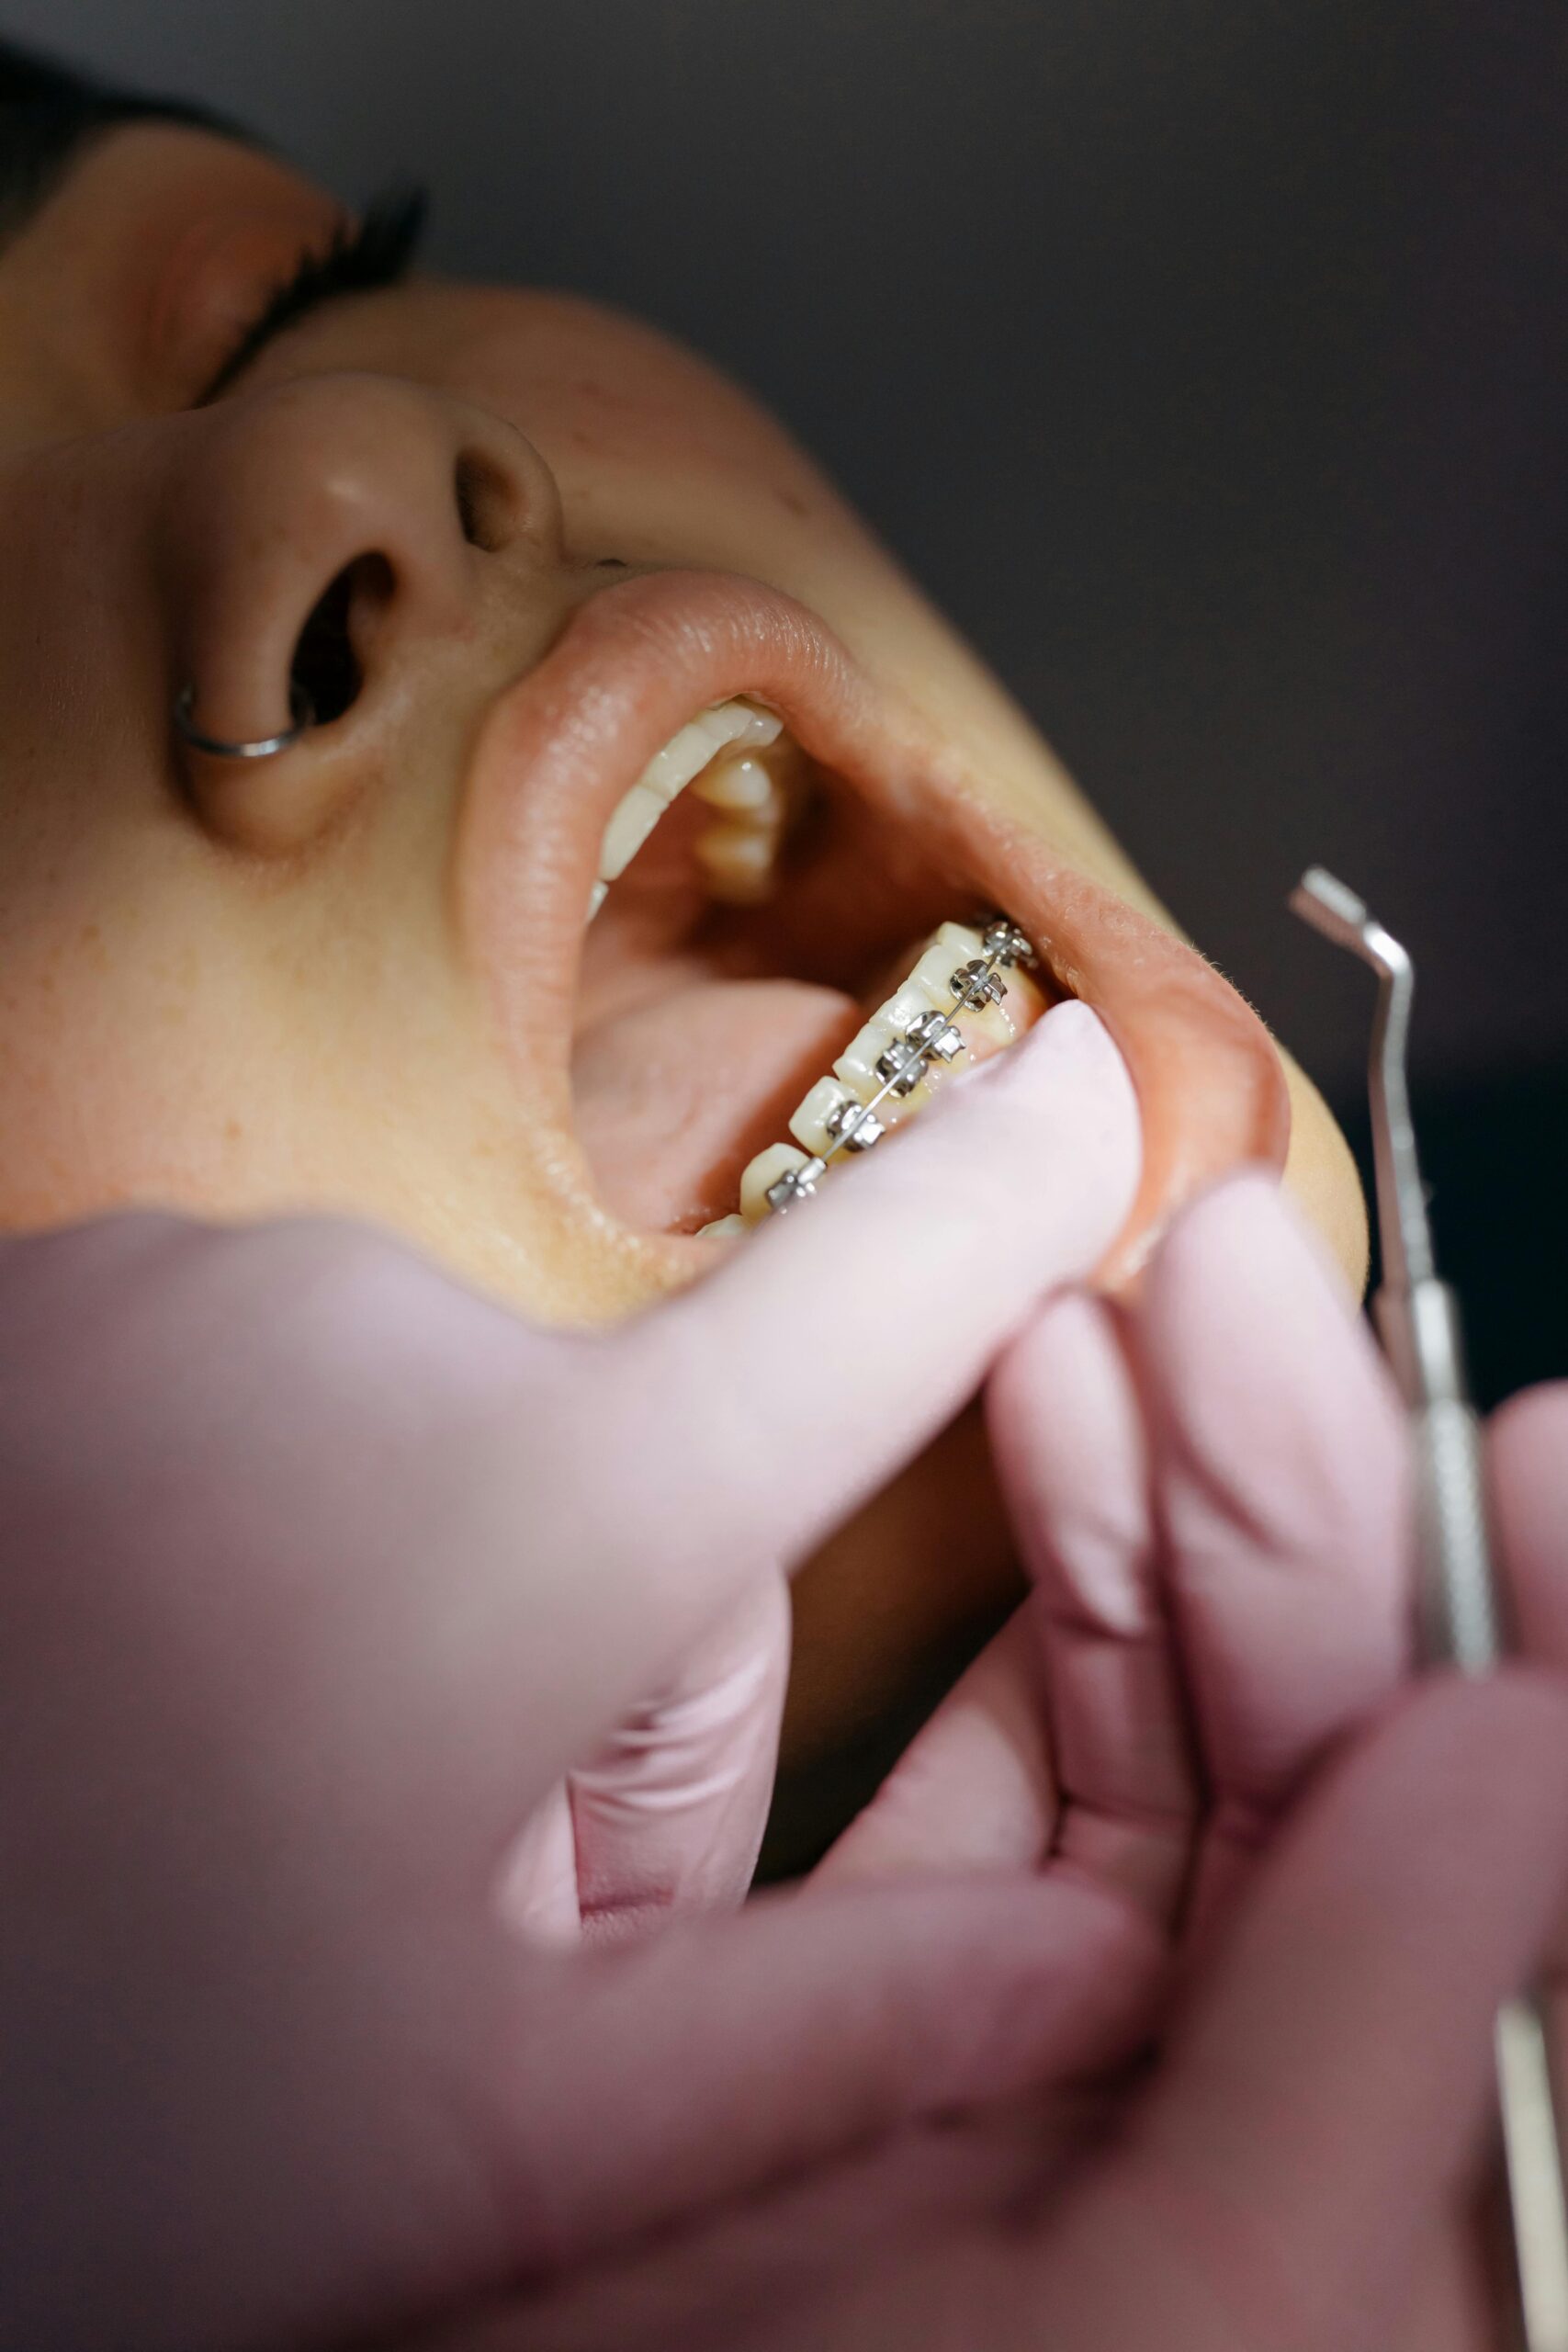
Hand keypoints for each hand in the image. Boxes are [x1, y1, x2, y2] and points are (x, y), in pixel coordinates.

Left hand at [0, 1001, 1151, 2351]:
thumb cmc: (85, 2106)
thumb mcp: (490, 2129)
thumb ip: (835, 2023)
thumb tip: (1098, 1963)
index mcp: (528, 1515)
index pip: (866, 1298)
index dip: (1008, 1198)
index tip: (1091, 1074)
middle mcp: (359, 1325)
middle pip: (634, 1459)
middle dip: (592, 1659)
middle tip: (419, 1871)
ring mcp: (177, 1283)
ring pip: (449, 1421)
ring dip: (415, 1594)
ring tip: (251, 1794)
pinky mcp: (57, 1283)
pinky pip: (274, 1375)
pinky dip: (262, 1520)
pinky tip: (150, 1681)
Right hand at [457, 1179, 1567, 2351]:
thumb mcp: (1167, 2327)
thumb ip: (1365, 2054)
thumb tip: (1537, 1745)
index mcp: (1393, 2219)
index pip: (1509, 1878)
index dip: (1530, 1646)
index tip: (1527, 1448)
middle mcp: (1269, 2135)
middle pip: (1336, 1780)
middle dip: (1298, 1517)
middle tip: (1237, 1299)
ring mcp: (1087, 2072)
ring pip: (1171, 1748)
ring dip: (1143, 1519)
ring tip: (1106, 1330)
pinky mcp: (920, 2027)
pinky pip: (1009, 1788)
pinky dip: (1017, 1609)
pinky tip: (1023, 1439)